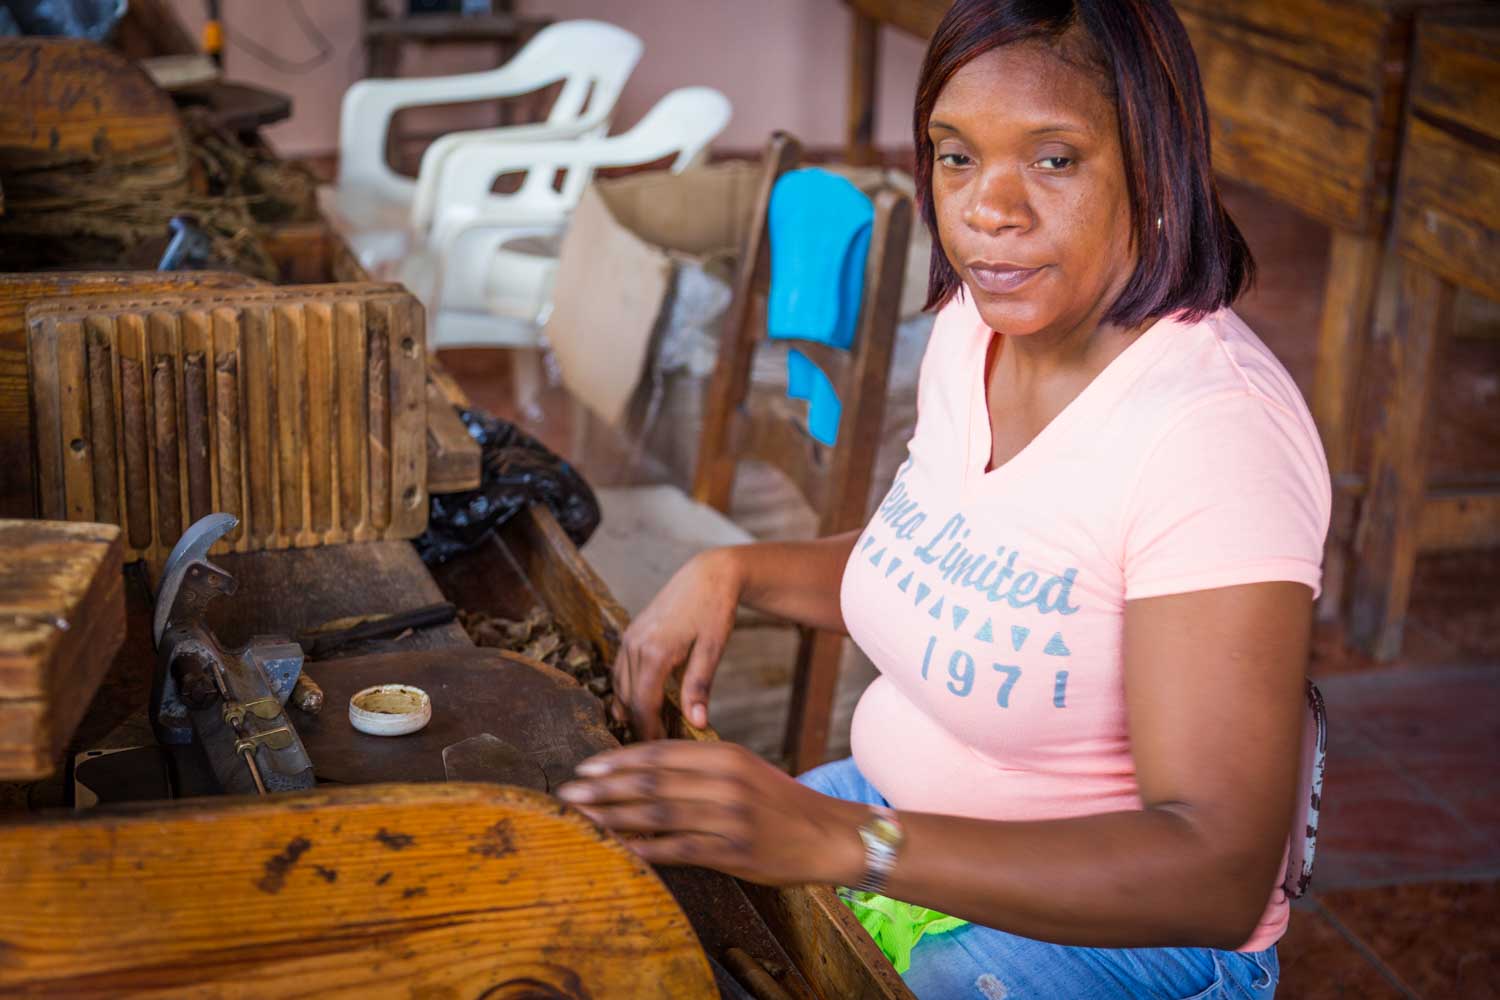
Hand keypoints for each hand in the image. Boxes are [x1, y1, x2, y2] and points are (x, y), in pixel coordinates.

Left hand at [557, 741, 867, 886]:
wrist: (828, 834)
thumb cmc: (781, 803)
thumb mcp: (745, 769)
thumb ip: (701, 766)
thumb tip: (649, 769)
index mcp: (724, 755)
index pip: (659, 753)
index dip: (618, 761)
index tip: (586, 767)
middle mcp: (723, 781)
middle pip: (650, 782)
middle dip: (604, 787)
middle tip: (569, 792)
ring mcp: (728, 816)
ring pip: (657, 814)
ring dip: (612, 816)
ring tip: (581, 818)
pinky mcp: (732, 850)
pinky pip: (677, 849)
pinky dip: (643, 848)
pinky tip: (618, 848)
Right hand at [611, 549, 742, 739]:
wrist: (707, 574)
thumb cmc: (715, 609)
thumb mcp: (713, 648)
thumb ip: (699, 686)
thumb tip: (697, 723)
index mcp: (655, 652)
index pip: (643, 705)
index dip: (649, 731)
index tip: (660, 749)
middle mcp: (635, 645)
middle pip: (629, 699)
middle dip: (640, 725)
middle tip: (656, 747)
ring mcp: (630, 638)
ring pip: (620, 685)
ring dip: (631, 709)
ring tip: (647, 731)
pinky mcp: (631, 634)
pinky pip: (620, 670)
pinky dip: (626, 690)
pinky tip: (637, 704)